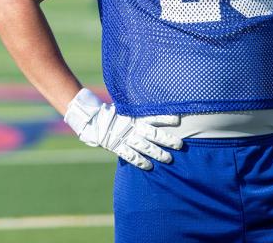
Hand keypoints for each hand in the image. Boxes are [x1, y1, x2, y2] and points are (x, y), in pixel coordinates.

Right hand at [63, 88, 182, 170]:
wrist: (92, 120)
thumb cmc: (114, 115)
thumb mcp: (126, 109)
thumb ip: (139, 111)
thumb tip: (158, 106)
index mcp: (134, 116)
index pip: (153, 116)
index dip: (165, 118)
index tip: (178, 120)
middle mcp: (131, 127)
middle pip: (152, 134)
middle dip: (167, 139)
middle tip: (180, 145)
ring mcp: (124, 137)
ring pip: (144, 146)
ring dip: (157, 153)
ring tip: (169, 159)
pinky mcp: (116, 146)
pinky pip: (129, 155)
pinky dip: (139, 161)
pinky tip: (149, 166)